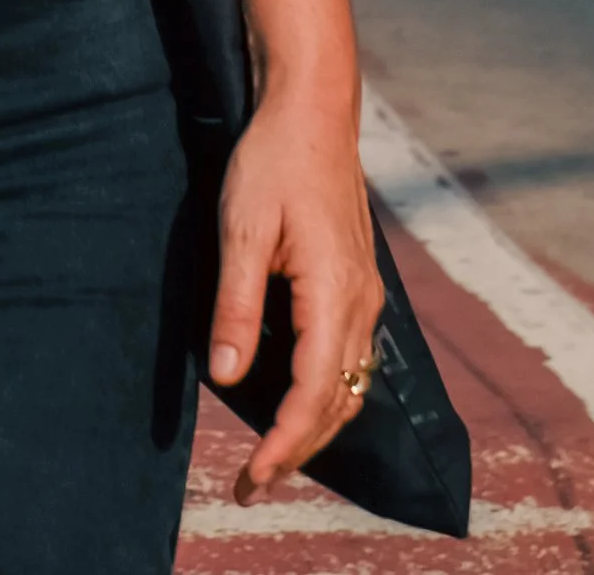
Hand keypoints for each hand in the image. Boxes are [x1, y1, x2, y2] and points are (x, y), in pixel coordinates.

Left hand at [208, 85, 382, 499]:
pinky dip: (328, 394)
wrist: (313, 109)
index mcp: (334, 293)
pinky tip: (300, 400)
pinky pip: (352, 358)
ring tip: (273, 456)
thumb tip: (227, 376)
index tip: (252, 477)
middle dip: (297, 450)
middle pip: (337, 402)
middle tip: (252, 484)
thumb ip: (236, 306)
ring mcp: (366, 292)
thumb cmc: (273, 160)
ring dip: (315, 426)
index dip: (284, 444)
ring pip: (350, 385)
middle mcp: (361, 302)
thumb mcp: (241, 228)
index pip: (314, 394)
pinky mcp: (360, 282)